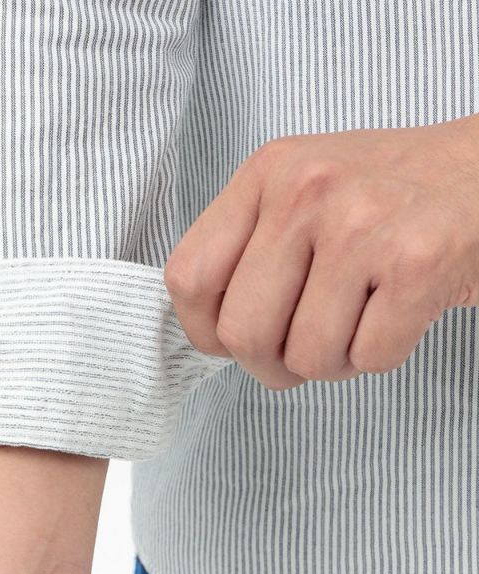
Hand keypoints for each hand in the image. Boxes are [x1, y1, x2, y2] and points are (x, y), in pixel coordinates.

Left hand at [164, 113, 478, 389]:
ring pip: (307, 357)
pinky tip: (394, 316)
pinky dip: (379, 356)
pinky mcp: (419, 261)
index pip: (188, 278)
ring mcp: (362, 225)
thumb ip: (248, 247)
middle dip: (270, 365)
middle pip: (243, 333)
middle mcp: (307, 191)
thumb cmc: (388, 192)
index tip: (229, 342)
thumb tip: (211, 332)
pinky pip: (369, 359)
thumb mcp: (303, 189)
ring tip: (355, 324)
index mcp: (267, 173)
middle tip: (299, 352)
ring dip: (331, 363)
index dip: (204, 331)